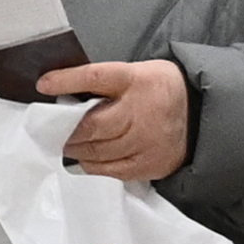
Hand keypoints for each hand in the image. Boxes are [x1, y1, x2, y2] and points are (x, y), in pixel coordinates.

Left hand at [40, 59, 192, 186]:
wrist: (200, 113)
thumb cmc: (158, 89)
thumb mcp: (135, 72)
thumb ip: (104, 82)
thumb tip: (62, 91)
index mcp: (135, 80)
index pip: (96, 76)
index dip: (67, 81)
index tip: (43, 85)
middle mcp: (140, 112)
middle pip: (93, 124)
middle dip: (68, 130)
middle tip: (51, 131)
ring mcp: (146, 141)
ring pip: (99, 150)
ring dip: (76, 149)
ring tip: (65, 145)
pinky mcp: (150, 164)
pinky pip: (112, 170)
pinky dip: (92, 166)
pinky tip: (82, 160)